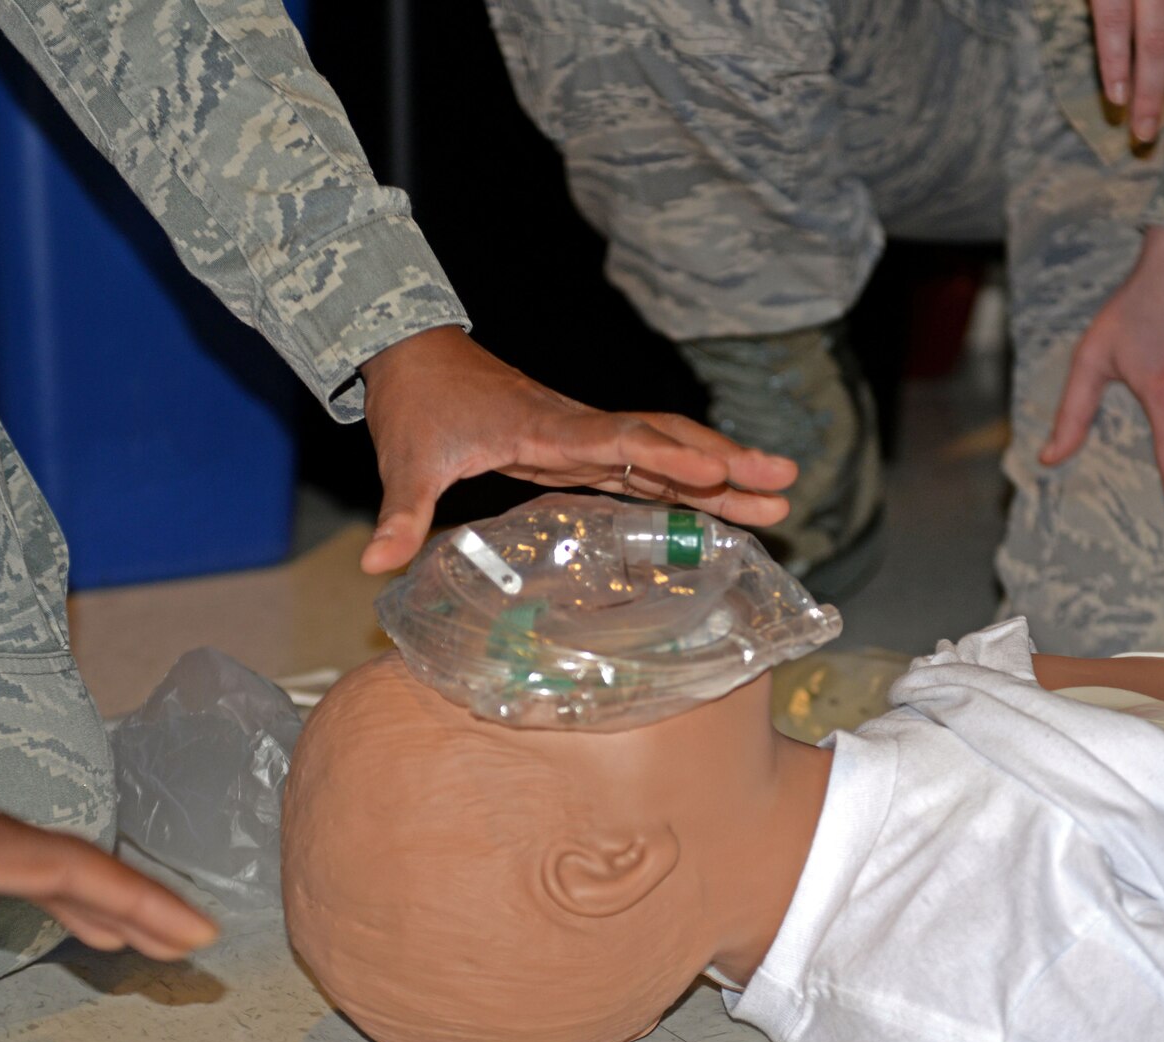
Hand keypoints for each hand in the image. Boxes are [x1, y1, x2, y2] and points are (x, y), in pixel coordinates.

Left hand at [356, 326, 798, 572]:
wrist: (414, 357)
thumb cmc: (416, 407)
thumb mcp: (404, 464)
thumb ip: (399, 516)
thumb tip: (377, 563)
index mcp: (545, 430)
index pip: (621, 442)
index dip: (672, 459)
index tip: (721, 472)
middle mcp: (578, 429)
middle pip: (667, 441)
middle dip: (727, 462)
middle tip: (785, 482)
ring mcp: (585, 437)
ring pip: (668, 450)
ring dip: (722, 473)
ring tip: (780, 498)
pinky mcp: (583, 448)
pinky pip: (648, 464)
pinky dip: (689, 481)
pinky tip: (725, 500)